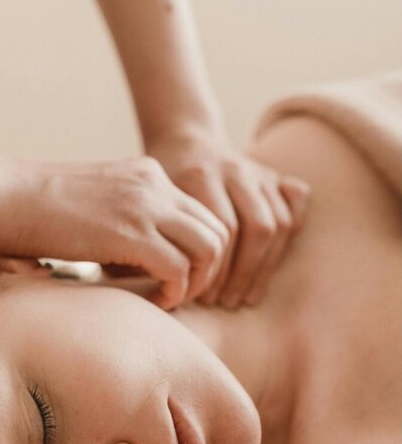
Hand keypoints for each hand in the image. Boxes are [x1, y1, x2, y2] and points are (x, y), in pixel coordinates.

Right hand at [0, 155, 230, 310]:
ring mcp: (145, 206)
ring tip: (170, 298)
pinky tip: (154, 301)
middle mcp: (154, 184)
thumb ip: (120, 217)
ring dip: (197, 281)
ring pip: (210, 248)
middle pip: (218, 230)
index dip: (198, 251)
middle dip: (209, 268)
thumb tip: (128, 253)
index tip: (175, 276)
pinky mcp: (131, 232)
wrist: (1, 195)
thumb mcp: (92, 202)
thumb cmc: (31, 207)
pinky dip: (174, 292)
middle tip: (182, 292)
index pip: (201, 214)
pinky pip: (179, 268)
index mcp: (146, 174)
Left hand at [144, 127, 311, 307]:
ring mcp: (256, 170)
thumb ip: (154, 239)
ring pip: (277, 223)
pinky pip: (296, 203)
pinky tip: (268, 262)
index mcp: (197, 175)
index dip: (216, 270)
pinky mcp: (274, 174)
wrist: (183, 140)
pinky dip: (290, 233)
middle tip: (226, 302)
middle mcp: (232, 169)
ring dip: (263, 267)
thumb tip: (166, 289)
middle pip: (255, 228)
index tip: (202, 296)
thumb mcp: (147, 206)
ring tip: (245, 296)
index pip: (222, 231)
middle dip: (242, 274)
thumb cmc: (158, 187)